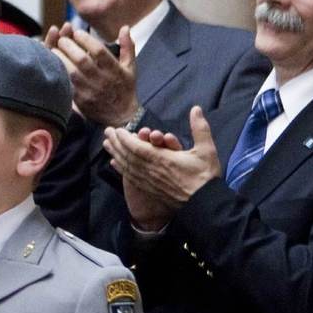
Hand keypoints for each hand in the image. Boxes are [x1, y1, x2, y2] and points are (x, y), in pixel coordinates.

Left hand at [49, 23, 139, 126]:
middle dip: (69, 46)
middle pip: (82, 60)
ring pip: (72, 73)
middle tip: (62, 39)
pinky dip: (59, 74)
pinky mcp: (80, 100)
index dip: (86, 40)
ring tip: (54, 49)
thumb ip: (128, 46)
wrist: (121, 115)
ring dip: (61, 59)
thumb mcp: (131, 66)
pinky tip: (53, 65)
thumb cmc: (125, 87)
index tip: (77, 32)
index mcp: (115, 70)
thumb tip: (125, 27)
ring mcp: (90, 91)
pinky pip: (67, 85)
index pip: (99, 51)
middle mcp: (102, 80)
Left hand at [103, 108, 220, 226]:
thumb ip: (199, 128)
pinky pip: (131, 177)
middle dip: (116, 142)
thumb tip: (196, 109)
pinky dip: (121, 169)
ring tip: (106, 144)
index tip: (117, 130)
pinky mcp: (150, 188)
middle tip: (106, 132)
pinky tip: (115, 164)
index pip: (137, 147)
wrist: (204, 203)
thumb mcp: (206, 149)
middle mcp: (152, 170)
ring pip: (127, 166)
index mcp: (163, 159)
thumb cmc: (206, 176)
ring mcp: (149, 181)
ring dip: (115, 153)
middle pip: (128, 155)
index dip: (125, 138)